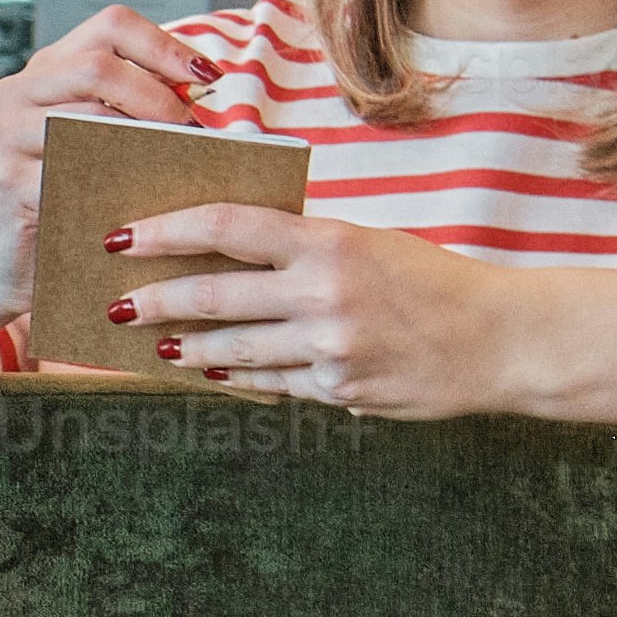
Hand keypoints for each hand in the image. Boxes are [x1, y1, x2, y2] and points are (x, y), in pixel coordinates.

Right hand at [0, 4, 199, 370]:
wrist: (7, 261)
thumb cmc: (67, 196)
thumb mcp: (95, 137)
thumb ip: (132, 105)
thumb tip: (203, 88)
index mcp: (45, 69)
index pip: (111, 25)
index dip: (165, 46)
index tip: (207, 76)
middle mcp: (17, 91)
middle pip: (99, 66)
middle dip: (157, 97)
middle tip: (192, 131)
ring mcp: (5, 134)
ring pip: (87, 117)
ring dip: (143, 140)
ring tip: (176, 162)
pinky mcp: (7, 181)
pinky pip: (73, 173)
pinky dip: (116, 182)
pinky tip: (142, 199)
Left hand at [93, 200, 546, 419]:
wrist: (501, 339)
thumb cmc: (432, 281)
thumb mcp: (369, 243)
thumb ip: (304, 246)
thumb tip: (229, 246)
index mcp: (330, 239)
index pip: (228, 226)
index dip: (166, 230)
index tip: (122, 237)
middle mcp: (325, 291)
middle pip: (216, 293)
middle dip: (155, 301)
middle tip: (115, 307)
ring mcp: (331, 346)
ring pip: (236, 348)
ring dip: (188, 346)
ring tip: (158, 345)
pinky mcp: (341, 390)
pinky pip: (273, 383)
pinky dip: (238, 375)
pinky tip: (212, 368)